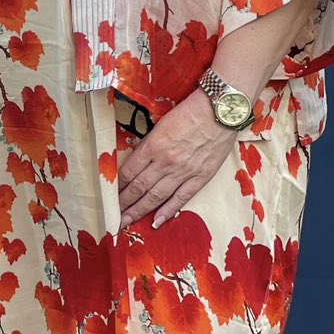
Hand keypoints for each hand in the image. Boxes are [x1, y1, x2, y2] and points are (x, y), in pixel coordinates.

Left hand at [117, 93, 235, 227]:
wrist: (221, 111)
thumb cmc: (191, 111)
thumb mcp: (162, 123)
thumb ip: (150, 143)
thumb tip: (138, 160)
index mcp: (154, 146)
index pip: (129, 171)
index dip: (118, 185)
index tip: (111, 193)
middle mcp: (166, 162)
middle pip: (139, 187)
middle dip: (124, 202)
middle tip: (113, 214)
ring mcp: (183, 172)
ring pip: (156, 196)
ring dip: (139, 210)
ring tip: (127, 221)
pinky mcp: (200, 177)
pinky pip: (181, 198)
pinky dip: (167, 211)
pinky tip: (156, 221)